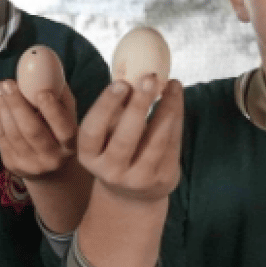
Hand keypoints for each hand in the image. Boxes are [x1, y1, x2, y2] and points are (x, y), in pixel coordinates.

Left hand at [0, 80, 77, 179]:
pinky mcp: (11, 163)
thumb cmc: (59, 133)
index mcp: (70, 145)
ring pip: (12, 133)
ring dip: (1, 107)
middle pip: (31, 131)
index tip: (42, 92)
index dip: (52, 111)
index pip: (64, 129)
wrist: (50, 170)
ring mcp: (30, 163)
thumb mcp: (68, 117)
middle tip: (7, 83)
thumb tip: (47, 70)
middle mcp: (51, 158)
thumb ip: (60, 96)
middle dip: (17, 105)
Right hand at [77, 76, 182, 203]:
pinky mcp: (162, 178)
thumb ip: (114, 110)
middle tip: (148, 77)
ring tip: (171, 83)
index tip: (121, 82)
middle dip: (138, 105)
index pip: (92, 130)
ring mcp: (138, 179)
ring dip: (166, 108)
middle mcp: (111, 172)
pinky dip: (176, 117)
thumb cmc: (116, 151)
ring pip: (155, 141)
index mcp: (89, 156)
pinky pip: (172, 144)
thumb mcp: (106, 136)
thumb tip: (131, 72)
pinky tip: (176, 97)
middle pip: (125, 138)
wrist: (133, 194)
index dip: (106, 106)